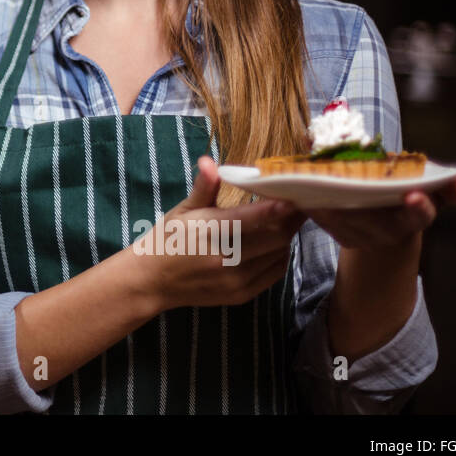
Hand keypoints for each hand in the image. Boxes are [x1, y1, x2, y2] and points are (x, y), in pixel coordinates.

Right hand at [139, 156, 305, 310]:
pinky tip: (276, 243)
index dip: (277, 207)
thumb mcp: (182, 210)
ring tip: (290, 220)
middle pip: (274, 237)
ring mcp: (235, 280)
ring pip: (278, 254)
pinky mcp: (242, 294)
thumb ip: (203, 187)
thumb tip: (209, 161)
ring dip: (287, 236)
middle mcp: (225, 259)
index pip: (251, 218)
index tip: (295, 195)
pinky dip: (281, 255)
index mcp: (208, 232)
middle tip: (301, 203)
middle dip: (291, 219)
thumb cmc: (168, 239)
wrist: (153, 281)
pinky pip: (274, 272)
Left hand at [303, 175, 455, 249]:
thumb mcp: (430, 189)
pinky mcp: (338, 234)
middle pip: (374, 219)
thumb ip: (449, 187)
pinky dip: (312, 205)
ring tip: (313, 180)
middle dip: (361, 203)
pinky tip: (298, 189)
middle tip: (344, 183)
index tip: (415, 195)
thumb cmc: (406, 196)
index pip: (421, 215)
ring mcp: (361, 236)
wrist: (384, 224)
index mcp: (412, 218)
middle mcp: (388, 232)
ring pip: (343, 219)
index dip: (419, 207)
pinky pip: (323, 220)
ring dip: (327, 203)